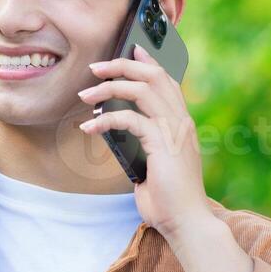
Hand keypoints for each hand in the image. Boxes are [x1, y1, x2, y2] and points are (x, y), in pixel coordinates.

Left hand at [76, 44, 212, 238]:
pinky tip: (89, 126)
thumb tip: (117, 131)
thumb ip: (142, 143)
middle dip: (122, 66)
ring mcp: (174, 131)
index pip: (166, 81)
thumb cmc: (167, 197)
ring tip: (85, 94)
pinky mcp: (163, 144)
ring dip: (109, 88)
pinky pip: (130, 119)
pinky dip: (106, 119)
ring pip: (142, 90)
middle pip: (154, 76)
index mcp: (180, 123)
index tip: (129, 50)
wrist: (185, 221)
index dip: (148, 62)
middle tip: (96, 68)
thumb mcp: (152, 163)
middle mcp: (180, 121)